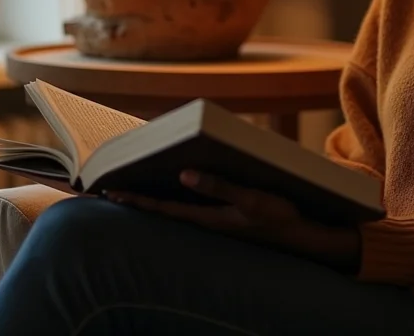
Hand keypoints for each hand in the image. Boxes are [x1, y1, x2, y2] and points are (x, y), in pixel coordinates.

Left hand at [106, 170, 360, 272]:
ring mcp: (217, 221)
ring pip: (177, 209)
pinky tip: (174, 188)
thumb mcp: (251, 200)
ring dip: (154, 198)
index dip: (136, 200)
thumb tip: (184, 174)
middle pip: (163, 209)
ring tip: (134, 186)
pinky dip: (176, 198)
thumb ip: (219, 187)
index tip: (110, 191)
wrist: (304, 238)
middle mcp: (207, 221)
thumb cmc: (279, 217)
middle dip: (137, 199)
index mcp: (208, 218)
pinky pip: (193, 207)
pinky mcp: (227, 218)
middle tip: (109, 188)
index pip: (162, 209)